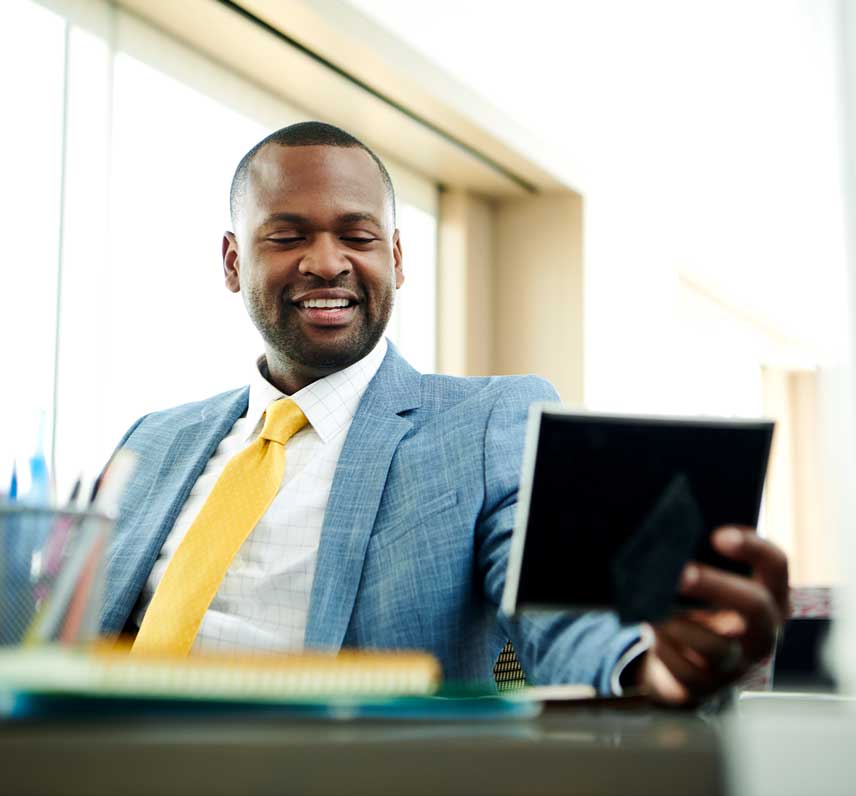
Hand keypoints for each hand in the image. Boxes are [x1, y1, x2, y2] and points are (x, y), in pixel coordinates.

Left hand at [635, 526, 789, 704]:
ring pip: (716, 646)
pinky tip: (653, 633)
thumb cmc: (702, 616)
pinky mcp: (709, 686)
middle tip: (681, 573)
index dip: (752, 548)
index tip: (717, 536)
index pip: (776, 566)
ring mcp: (740, 664)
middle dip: (715, 585)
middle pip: (755, 605)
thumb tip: (668, 541)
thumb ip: (702, 567)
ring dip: (679, 625)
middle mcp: (764, 633)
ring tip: (655, 610)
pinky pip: (685, 670)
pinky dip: (664, 649)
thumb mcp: (711, 590)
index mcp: (770, 599)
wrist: (688, 670)